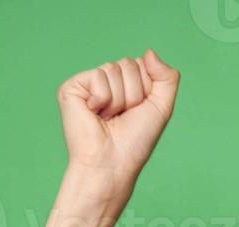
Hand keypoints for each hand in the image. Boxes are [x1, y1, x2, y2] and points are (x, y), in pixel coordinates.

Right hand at [56, 50, 179, 195]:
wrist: (113, 162)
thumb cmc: (136, 140)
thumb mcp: (162, 107)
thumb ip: (167, 77)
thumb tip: (148, 51)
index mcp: (126, 83)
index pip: (143, 64)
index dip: (148, 89)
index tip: (139, 111)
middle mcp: (107, 80)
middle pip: (129, 63)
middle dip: (134, 94)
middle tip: (123, 116)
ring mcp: (88, 82)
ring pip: (113, 69)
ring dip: (119, 99)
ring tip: (109, 117)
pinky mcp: (72, 87)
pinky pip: (98, 77)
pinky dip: (103, 99)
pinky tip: (95, 114)